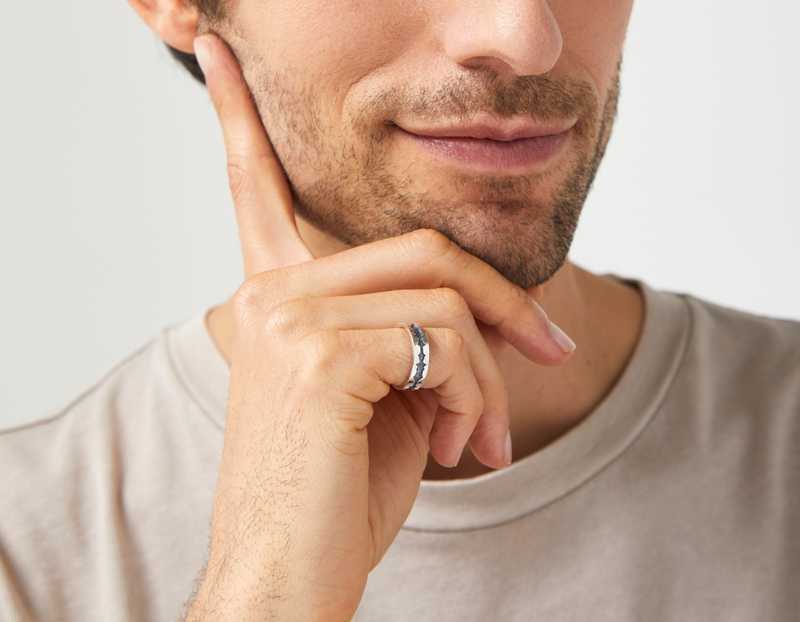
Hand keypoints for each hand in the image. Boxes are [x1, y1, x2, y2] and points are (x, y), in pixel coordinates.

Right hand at [185, 32, 574, 621]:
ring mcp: (286, 317)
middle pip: (421, 247)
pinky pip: (445, 344)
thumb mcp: (389, 399)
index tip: (209, 51)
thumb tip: (486, 309)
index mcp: (272, 296)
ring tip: (486, 441)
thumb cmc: (337, 494)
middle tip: (547, 350)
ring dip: (491, 375)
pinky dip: (478, 398)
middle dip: (502, 300)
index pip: (252, 187)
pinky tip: (466, 449)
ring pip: (446, 298)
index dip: (232, 114)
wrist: (289, 577)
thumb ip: (416, 334)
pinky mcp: (318, 355)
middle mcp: (267, 292)